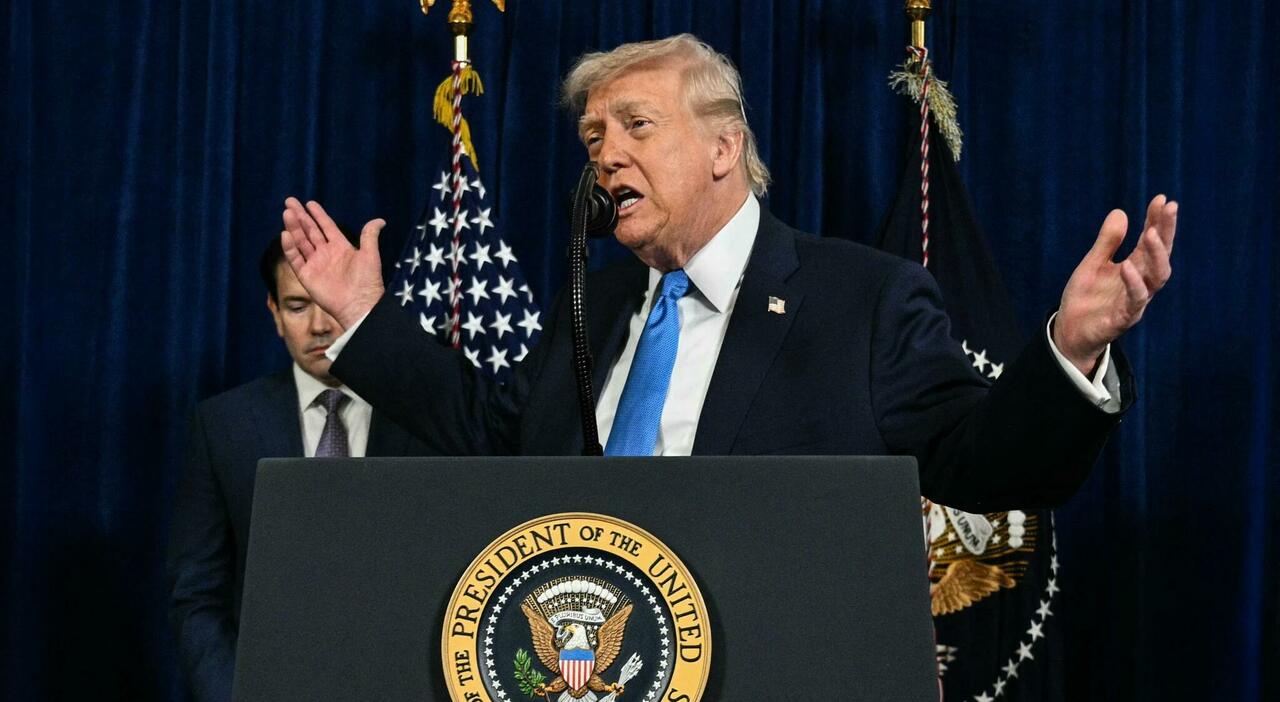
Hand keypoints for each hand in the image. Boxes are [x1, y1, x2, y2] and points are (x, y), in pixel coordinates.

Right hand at [281, 197, 386, 328]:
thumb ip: (370, 235)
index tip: (309, 203)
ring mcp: (315, 264)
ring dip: (294, 227)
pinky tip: (285, 234)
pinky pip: (295, 259)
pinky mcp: (306, 275)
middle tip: (290, 201)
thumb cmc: (367, 281)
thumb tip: (380, 220)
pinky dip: (290, 247)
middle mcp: (325, 254)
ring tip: (287, 212)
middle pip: (310, 231)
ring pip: (301, 242)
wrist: (359, 304)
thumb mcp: (370, 254)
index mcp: (340, 247)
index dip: (318, 215)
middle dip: (300, 216)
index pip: (326, 227)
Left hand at [1054, 195, 1177, 375]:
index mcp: (1134, 268)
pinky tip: (1127, 266)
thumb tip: (1120, 212)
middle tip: (1169, 207)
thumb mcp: (1092, 264)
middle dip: (1166, 231)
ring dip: (1156, 254)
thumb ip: (1107, 242)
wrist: (1070, 332)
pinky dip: (1133, 283)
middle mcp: (1141, 282)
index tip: (1162, 199)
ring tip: (1151, 232)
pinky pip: (1135, 300)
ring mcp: (1135, 301)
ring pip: (1157, 277)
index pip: (1151, 241)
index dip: (1158, 220)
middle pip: (1161, 255)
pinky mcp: (1123, 318)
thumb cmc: (1086, 299)